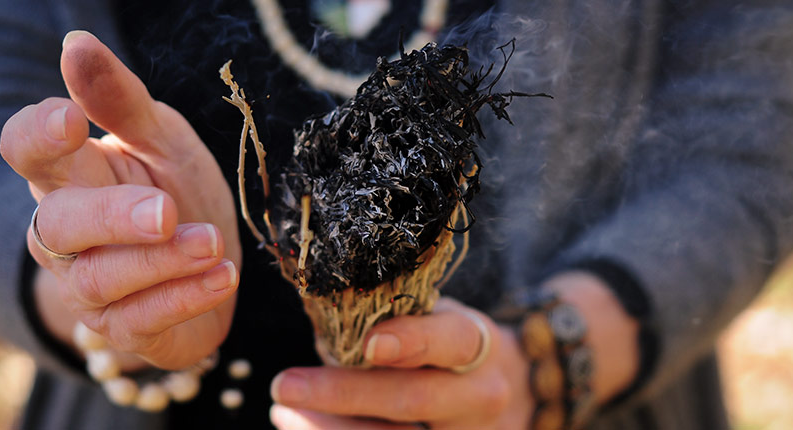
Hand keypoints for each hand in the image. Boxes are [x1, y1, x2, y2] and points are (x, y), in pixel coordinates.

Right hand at [0, 31, 240, 368]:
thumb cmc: (177, 193)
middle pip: (59, 225)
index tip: (70, 119)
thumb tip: (76, 43)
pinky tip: (223, 277)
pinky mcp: (125, 330)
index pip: (26, 154)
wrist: (209, 268)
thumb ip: (123, 102)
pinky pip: (142, 320)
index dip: (38, 137)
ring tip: (212, 243)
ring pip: (101, 279)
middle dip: (111, 217)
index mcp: (72, 175)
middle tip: (164, 209)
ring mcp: (91, 288)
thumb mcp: (162, 141)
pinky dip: (184, 298)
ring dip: (161, 261)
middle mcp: (67, 235)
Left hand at [269, 273, 640, 428]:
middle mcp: (479, 395)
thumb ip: (392, 318)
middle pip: (413, 399)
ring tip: (284, 413)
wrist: (508, 392)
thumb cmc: (451, 348)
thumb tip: (322, 321)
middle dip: (344, 393)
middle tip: (286, 385)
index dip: (412, 342)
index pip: (451, 339)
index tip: (370, 343)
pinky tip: (306, 427)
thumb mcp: (437, 319)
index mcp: (477, 344)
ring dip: (332, 428)